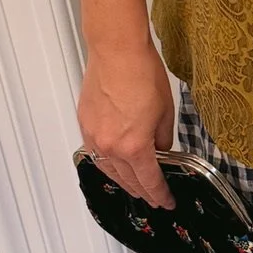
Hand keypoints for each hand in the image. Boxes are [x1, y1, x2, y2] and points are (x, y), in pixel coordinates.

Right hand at [78, 35, 176, 208]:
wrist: (117, 51)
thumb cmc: (142, 74)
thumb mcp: (166, 112)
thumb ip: (163, 139)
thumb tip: (160, 150)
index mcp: (135, 147)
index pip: (149, 181)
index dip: (160, 195)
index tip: (167, 201)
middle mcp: (111, 147)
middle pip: (128, 181)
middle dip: (143, 192)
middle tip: (154, 198)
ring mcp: (94, 137)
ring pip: (109, 171)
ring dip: (124, 182)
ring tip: (135, 187)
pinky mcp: (85, 126)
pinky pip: (96, 155)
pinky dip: (107, 165)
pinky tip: (114, 167)